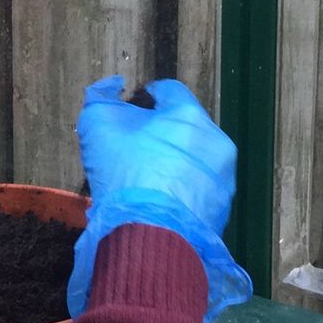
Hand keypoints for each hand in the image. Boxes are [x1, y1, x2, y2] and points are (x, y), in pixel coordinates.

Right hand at [66, 75, 252, 322]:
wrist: (150, 236)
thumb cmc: (124, 173)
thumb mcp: (98, 126)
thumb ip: (101, 97)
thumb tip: (112, 86)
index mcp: (189, 115)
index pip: (169, 90)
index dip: (145, 98)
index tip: (129, 113)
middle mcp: (215, 140)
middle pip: (184, 126)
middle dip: (161, 133)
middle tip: (135, 151)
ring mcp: (224, 176)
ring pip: (194, 158)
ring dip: (174, 162)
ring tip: (148, 181)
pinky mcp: (223, 207)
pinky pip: (199, 188)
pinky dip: (182, 189)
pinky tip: (160, 202)